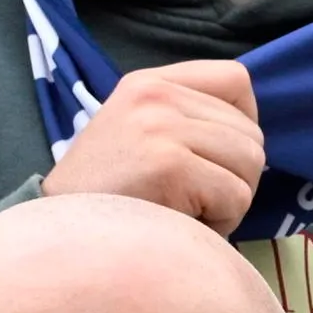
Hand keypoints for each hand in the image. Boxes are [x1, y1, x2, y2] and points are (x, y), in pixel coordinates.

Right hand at [41, 62, 263, 229]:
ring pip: (251, 163)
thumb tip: (253, 139)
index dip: (245, 122)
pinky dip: (220, 223)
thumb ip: (188, 121)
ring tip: (188, 211)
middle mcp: (157, 94)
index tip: (221, 157)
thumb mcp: (140, 133)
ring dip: (231, 201)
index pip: (236, 79)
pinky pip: (235, 196)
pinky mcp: (169, 164)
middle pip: (251, 133)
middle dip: (237, 176)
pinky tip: (183, 225)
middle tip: (197, 199)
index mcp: (150, 82)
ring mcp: (161, 126)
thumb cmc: (108, 195)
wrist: (60, 233)